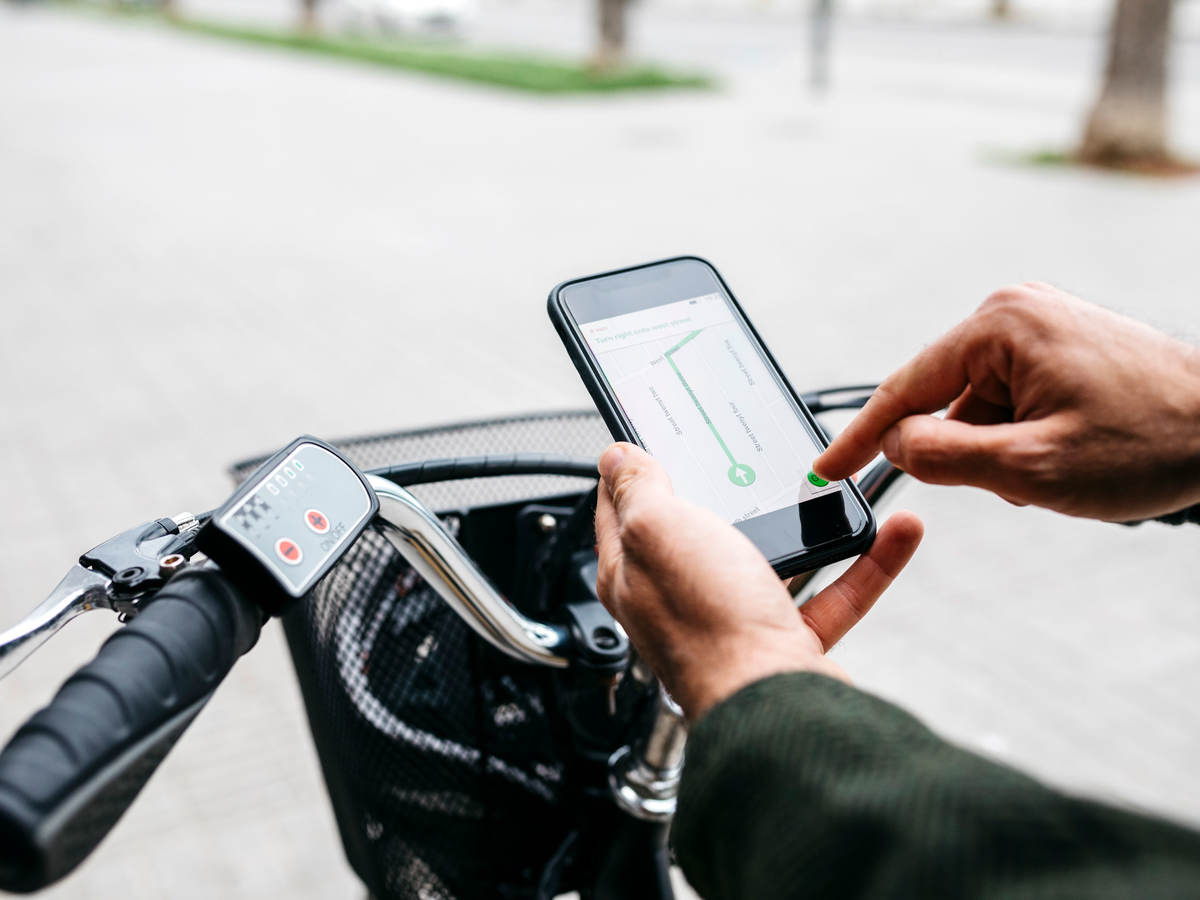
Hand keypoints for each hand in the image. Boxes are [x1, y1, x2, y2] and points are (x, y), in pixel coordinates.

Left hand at [594, 443, 922, 720]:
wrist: (774, 706)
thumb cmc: (708, 626)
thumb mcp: (658, 530)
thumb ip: (638, 490)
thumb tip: (614, 458)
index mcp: (634, 572)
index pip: (621, 510)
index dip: (632, 470)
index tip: (653, 438)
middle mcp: (679, 599)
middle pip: (698, 532)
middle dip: (729, 490)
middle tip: (750, 453)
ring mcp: (734, 621)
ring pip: (773, 557)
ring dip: (809, 520)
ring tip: (835, 484)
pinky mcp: (785, 644)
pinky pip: (832, 593)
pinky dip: (865, 563)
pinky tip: (891, 532)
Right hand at [814, 283, 1199, 520]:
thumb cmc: (1150, 441)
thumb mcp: (1033, 465)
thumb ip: (944, 456)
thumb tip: (893, 444)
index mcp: (1001, 324)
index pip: (905, 387)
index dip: (859, 438)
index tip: (824, 471)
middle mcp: (1014, 312)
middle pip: (946, 401)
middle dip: (971, 451)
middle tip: (1023, 477)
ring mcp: (1038, 326)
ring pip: (979, 409)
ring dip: (1003, 450)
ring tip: (1063, 464)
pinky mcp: (1058, 345)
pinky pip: (1010, 402)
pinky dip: (1023, 438)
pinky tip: (1069, 451)